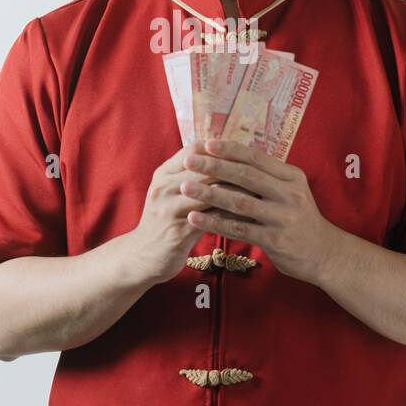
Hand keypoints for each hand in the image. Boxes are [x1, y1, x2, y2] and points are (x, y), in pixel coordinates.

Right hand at [129, 140, 256, 285]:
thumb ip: (194, 176)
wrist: (142, 256)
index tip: (248, 152)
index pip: (194, 150)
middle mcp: (164, 188)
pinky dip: (232, 217)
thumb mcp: (173, 192)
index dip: (222, 149)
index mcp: (164, 174)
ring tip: (262, 192)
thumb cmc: (166, 221)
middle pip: (204, 169)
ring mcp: (168, 210)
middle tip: (263, 170)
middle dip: (235, 169)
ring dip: (237, 192)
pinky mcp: (177, 233)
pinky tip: (251, 218)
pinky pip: (210, 220)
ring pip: (209, 193)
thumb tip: (228, 156)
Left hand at [179, 138, 340, 284]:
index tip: (205, 143)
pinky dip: (214, 222)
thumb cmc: (299, 219)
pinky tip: (194, 217)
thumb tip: (230, 158)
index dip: (230, 150)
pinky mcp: (275, 240)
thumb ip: (266, 177)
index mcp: (291, 176)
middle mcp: (289, 194)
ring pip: (240, 202)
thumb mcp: (291, 192)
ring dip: (209, 193)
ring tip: (184, 187)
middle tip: (188, 160)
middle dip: (214, 166)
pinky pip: (239, 228)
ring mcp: (283, 217)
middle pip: (246, 175)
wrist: (325, 254)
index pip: (256, 157)